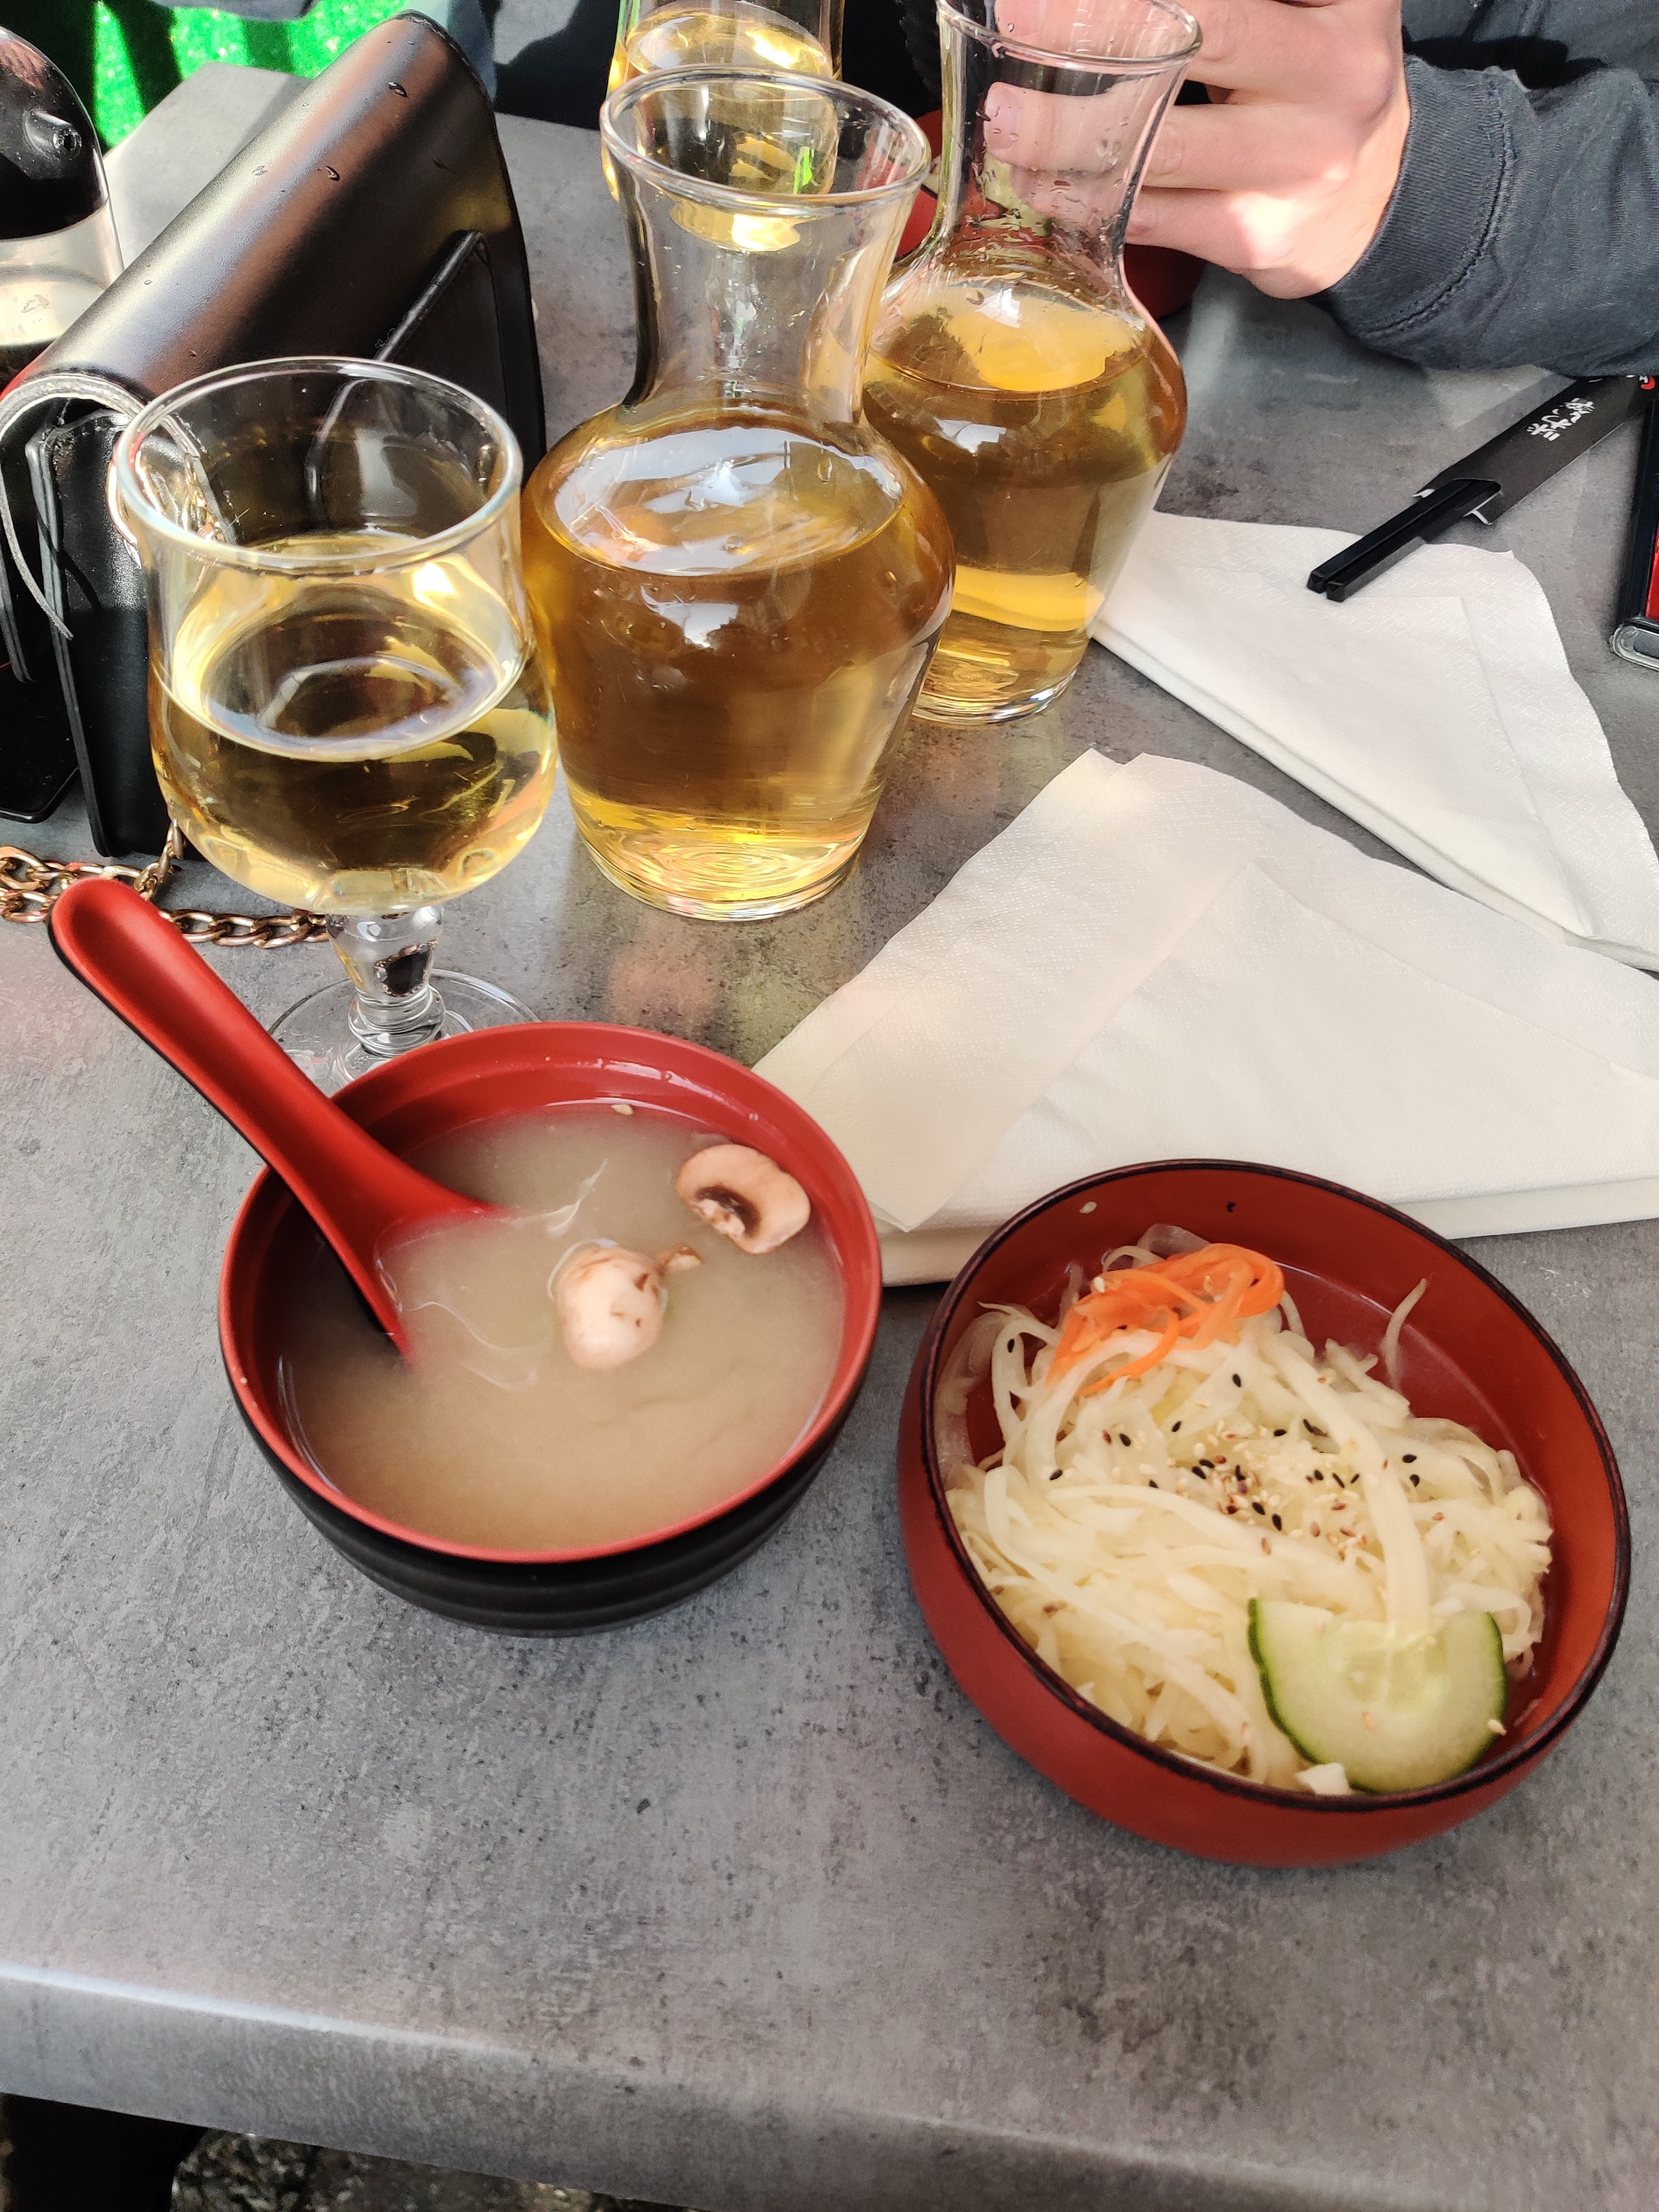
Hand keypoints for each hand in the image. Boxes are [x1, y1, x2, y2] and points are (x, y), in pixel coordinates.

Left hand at [981, 0, 1409, 299]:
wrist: (1379, 197)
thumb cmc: (1312, 81)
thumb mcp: (1301, 12)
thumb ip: (1223, 8)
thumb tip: (1102, 5)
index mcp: (1347, 0)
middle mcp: (1334, 75)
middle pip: (1198, 42)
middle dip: (1093, 32)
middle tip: (1017, 22)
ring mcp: (1296, 165)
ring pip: (1160, 147)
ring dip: (1064, 135)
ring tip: (1004, 121)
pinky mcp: (1258, 236)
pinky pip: (1154, 216)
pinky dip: (1085, 200)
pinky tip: (1037, 181)